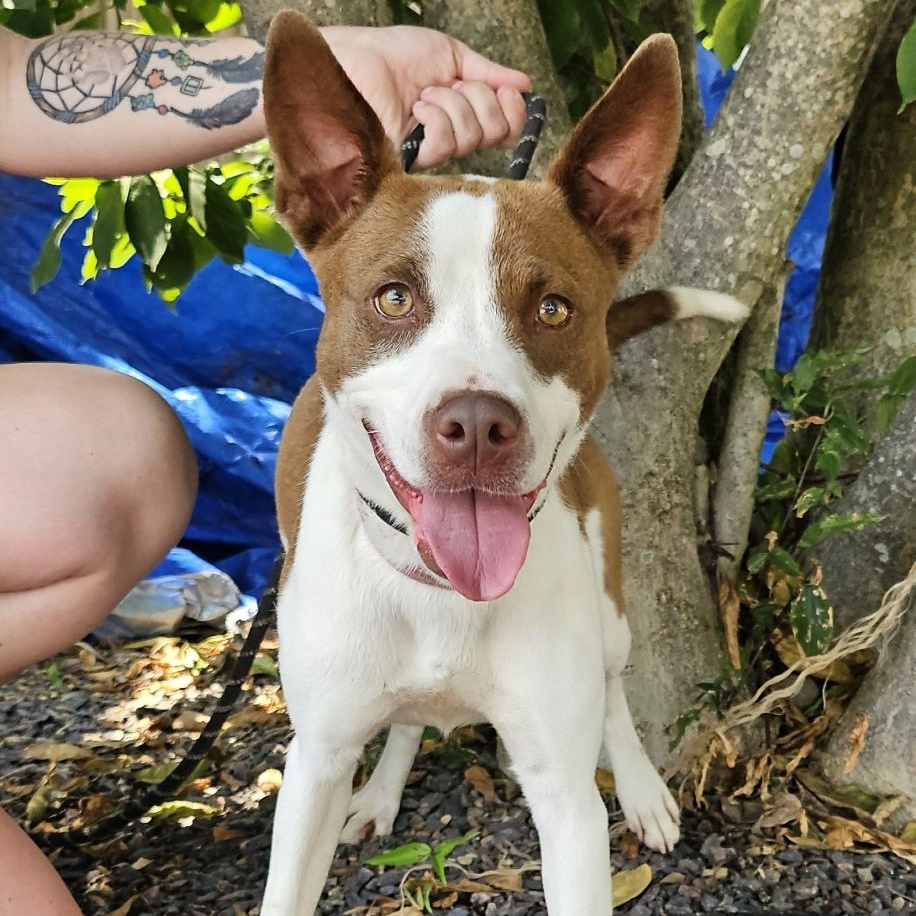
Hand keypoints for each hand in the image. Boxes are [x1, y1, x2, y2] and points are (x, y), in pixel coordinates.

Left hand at [321, 25, 530, 169]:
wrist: (354, 62)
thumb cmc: (392, 56)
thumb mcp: (450, 55)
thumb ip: (488, 72)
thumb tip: (525, 85)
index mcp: (464, 112)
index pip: (507, 127)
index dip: (514, 111)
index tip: (509, 90)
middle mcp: (453, 135)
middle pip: (496, 131)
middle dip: (481, 100)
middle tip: (453, 85)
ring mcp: (434, 151)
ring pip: (473, 137)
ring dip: (452, 104)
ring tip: (424, 95)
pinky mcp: (416, 162)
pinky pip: (446, 145)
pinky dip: (435, 119)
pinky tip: (416, 109)